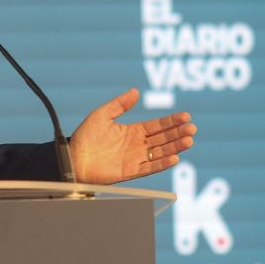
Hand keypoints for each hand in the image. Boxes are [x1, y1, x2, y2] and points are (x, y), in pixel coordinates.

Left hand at [67, 88, 195, 185]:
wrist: (72, 158)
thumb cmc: (85, 137)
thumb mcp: (102, 114)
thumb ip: (120, 104)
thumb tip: (136, 91)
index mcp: (132, 131)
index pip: (157, 126)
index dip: (171, 121)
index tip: (186, 116)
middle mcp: (136, 145)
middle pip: (162, 139)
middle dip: (178, 133)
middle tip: (192, 128)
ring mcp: (134, 159)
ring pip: (160, 152)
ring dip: (175, 147)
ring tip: (189, 140)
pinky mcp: (130, 172)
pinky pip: (149, 167)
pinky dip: (162, 163)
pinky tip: (175, 157)